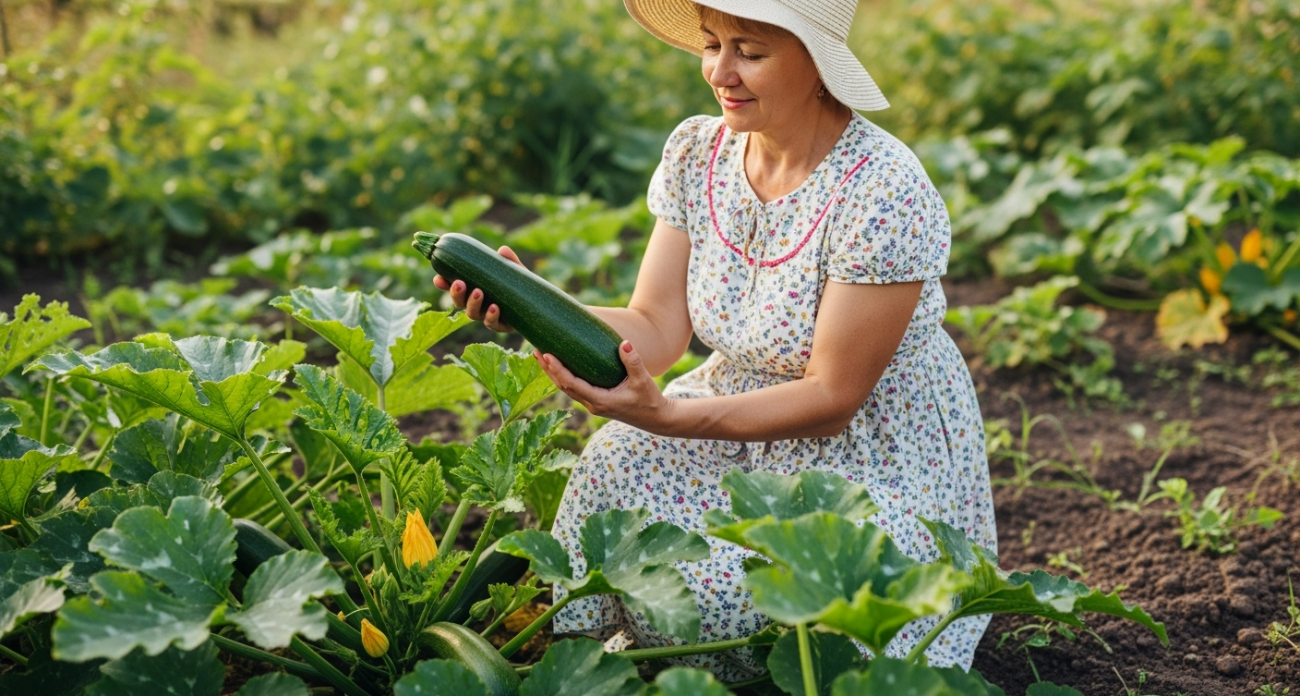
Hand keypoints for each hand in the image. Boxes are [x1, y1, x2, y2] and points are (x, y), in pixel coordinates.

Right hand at [432, 245, 521, 331]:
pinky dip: (491, 316)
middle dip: (456, 293)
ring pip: (472, 314)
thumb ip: (509, 261)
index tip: (438, 277)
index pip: (454, 287)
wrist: (537, 306)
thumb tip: (502, 250)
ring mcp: (487, 316)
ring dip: (472, 303)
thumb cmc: (520, 286)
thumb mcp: (515, 271)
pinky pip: (492, 323)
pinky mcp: (500, 325)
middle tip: (459, 283)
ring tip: (478, 292)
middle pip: (459, 302)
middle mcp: (477, 304)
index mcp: (474, 289)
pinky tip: (495, 307)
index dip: (443, 284)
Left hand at [535, 340, 674, 431]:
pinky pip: (574, 388)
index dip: (558, 370)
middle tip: (535, 350)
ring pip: (566, 389)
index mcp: (600, 401)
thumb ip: (633, 362)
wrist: (655, 418)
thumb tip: (624, 343)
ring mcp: (592, 404)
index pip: (572, 384)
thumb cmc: (650, 400)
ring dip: (552, 373)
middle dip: (548, 369)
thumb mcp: (643, 380)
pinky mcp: (596, 401)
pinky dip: (563, 377)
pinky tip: (558, 366)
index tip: (547, 355)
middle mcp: (592, 404)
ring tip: (540, 356)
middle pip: (563, 386)